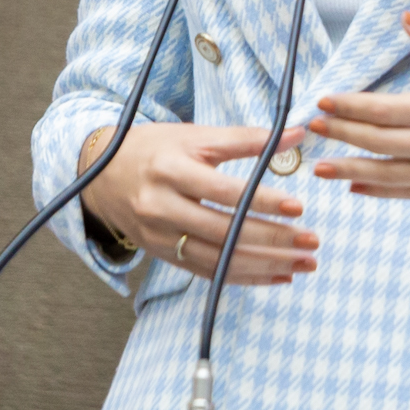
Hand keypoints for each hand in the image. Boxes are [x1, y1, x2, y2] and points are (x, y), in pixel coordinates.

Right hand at [78, 123, 318, 284]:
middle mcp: (162, 206)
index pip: (224, 191)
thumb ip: (246, 138)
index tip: (299, 207)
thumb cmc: (155, 148)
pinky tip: (274, 275)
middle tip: (310, 242)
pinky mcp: (162, 255)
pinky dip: (242, 276)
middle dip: (272, 240)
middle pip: (223, 231)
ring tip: (301, 264)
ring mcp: (159, 236)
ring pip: (217, 259)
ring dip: (264, 265)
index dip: (262, 200)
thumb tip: (296, 133)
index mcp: (171, 169)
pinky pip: (206, 271)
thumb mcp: (195, 135)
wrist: (100, 173)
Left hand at [308, 13, 409, 229]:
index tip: (322, 101)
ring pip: (396, 174)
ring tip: (321, 169)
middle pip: (384, 142)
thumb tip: (409, 19)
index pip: (391, 109)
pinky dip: (387, 190)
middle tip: (308, 131)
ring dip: (355, 171)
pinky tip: (362, 188)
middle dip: (343, 136)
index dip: (352, 106)